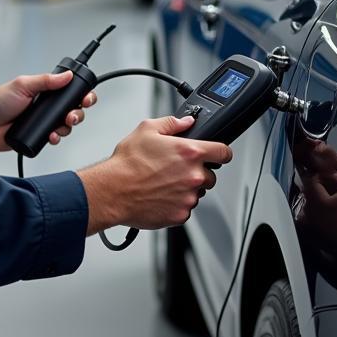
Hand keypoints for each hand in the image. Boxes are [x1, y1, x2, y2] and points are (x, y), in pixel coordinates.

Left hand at [0, 71, 96, 151]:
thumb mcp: (22, 85)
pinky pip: (54, 139)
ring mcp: (42, 123)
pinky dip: (57, 138)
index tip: (86, 98)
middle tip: (73, 116)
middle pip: (73, 110)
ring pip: (66, 126)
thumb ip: (45, 81)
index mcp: (44, 92)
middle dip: (78, 113)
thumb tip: (67, 75)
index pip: (70, 92)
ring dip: (68, 127)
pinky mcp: (37, 137)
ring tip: (61, 128)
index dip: (82, 95)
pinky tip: (52, 137)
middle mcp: (46, 107)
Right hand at [77, 115, 231, 234]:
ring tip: (163, 183)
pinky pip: (185, 209)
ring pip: (197, 193)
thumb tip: (186, 122)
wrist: (113, 191)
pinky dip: (176, 204)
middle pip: (211, 175)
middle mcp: (193, 176)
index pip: (224, 152)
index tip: (217, 154)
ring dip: (186, 189)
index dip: (221, 152)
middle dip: (198, 172)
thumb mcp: (147, 130)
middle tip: (177, 170)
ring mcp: (188, 198)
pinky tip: (160, 196)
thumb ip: (172, 123)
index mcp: (190, 152)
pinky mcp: (180, 215)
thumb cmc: (127, 163)